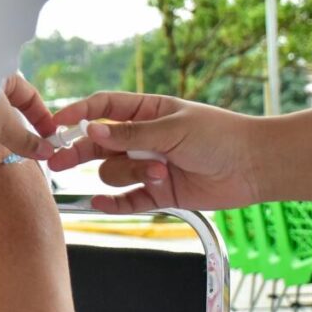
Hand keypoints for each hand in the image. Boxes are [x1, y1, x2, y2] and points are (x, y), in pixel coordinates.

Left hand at [0, 73, 55, 160]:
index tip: (51, 138)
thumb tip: (46, 151)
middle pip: (12, 106)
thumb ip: (24, 139)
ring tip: (10, 149)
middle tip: (33, 149)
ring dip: (2, 131)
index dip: (42, 118)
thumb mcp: (3, 123)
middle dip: (21, 128)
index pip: (30, 96)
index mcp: (2, 73)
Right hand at [48, 92, 263, 213]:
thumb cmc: (220, 136)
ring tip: (161, 173)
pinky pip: (127, 200)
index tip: (56, 123)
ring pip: (114, 173)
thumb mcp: (172, 129)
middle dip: (78, 152)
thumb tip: (91, 130)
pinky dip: (114, 203)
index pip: (102, 108)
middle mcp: (142, 139)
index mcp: (146, 112)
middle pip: (97, 144)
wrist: (255, 166)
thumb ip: (129, 134)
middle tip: (57, 160)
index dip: (77, 113)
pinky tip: (98, 203)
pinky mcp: (158, 193)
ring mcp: (148, 166)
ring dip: (131, 174)